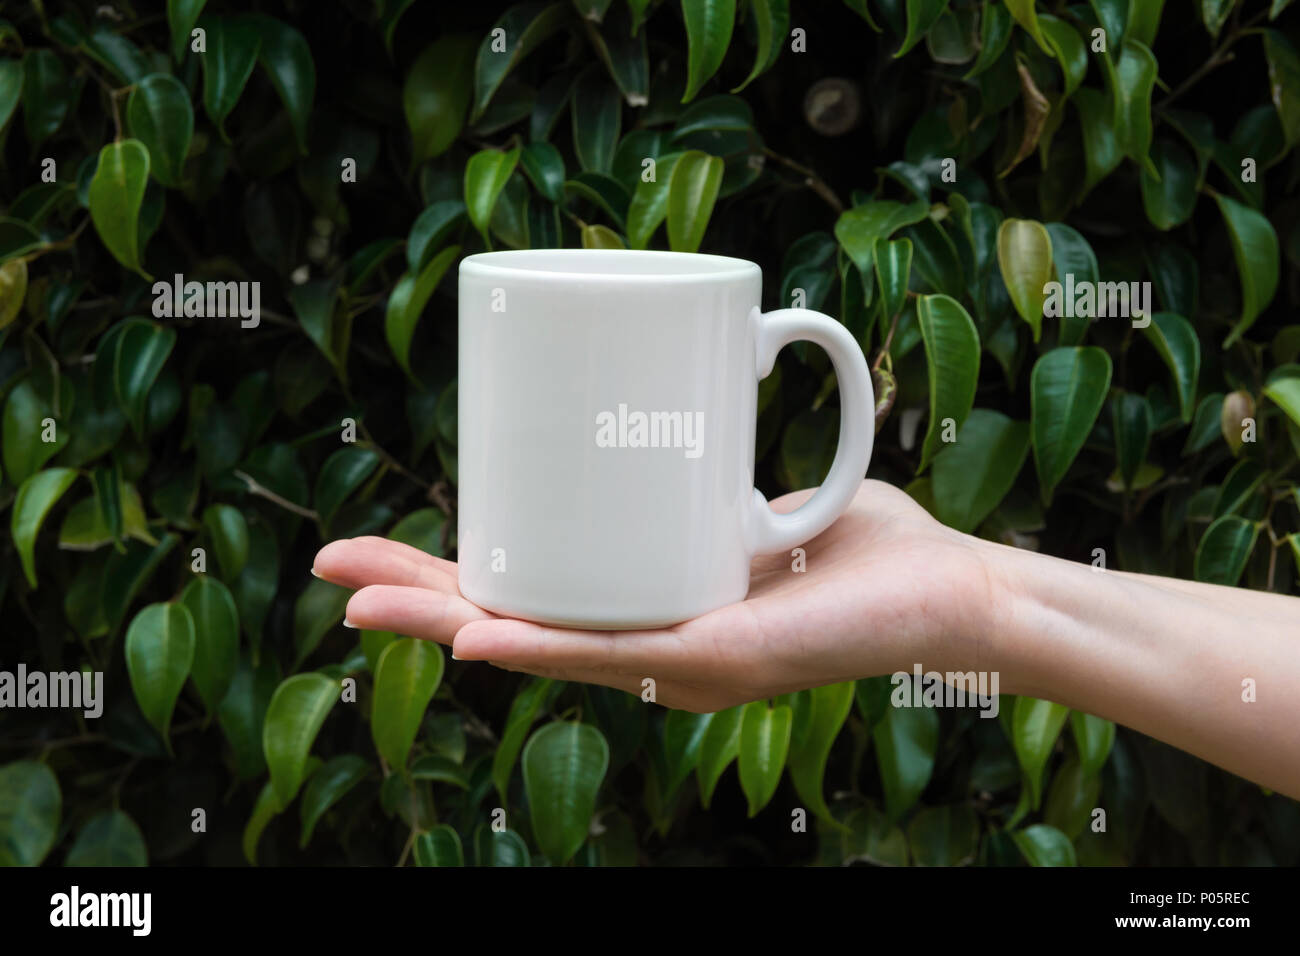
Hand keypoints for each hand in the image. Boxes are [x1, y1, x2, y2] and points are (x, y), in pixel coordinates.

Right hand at [311, 480, 999, 711]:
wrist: (949, 592)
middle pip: (509, 617)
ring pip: (537, 640)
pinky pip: (609, 652)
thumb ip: (698, 458)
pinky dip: (538, 640)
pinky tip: (473, 632)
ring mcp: (674, 660)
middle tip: (336, 568)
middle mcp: (646, 644)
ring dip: (446, 621)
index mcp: (641, 608)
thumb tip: (659, 380)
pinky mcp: (715, 657)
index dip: (451, 572)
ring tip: (363, 599)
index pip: (526, 592)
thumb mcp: (747, 494)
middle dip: (418, 595)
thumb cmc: (859, 549)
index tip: (388, 543)